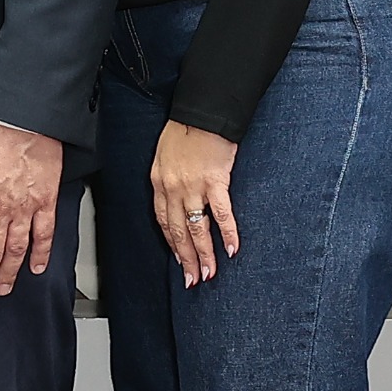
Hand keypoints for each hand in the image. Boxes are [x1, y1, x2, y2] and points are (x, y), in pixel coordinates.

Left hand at [150, 120, 240, 284]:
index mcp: (159, 182)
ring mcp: (193, 186)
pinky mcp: (214, 181)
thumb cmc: (186, 129)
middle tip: (193, 279)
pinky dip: (228, 233)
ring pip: (196, 228)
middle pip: (178, 231)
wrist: (203, 111)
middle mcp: (172, 188)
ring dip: (204, 254)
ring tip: (209, 273)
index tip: (178, 261)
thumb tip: (179, 200)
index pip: (162, 221)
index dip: (171, 244)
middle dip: (186, 258)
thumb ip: (169, 179)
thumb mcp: (165, 155)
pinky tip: (232, 248)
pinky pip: (221, 213)